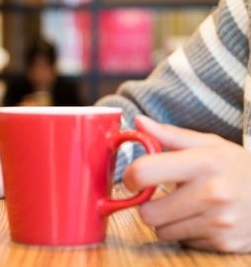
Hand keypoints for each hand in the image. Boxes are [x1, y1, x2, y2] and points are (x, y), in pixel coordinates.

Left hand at [123, 115, 250, 252]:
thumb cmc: (236, 167)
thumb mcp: (208, 144)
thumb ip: (169, 135)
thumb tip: (138, 122)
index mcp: (204, 162)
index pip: (145, 172)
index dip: (130, 177)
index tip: (132, 178)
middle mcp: (212, 193)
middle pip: (148, 213)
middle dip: (148, 205)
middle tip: (161, 196)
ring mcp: (219, 222)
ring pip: (162, 231)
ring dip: (166, 221)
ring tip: (184, 206)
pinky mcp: (223, 243)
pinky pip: (183, 242)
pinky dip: (185, 232)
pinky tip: (200, 218)